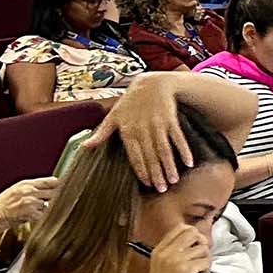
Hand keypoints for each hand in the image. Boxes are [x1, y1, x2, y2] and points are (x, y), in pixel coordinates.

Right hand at [0, 176, 58, 234]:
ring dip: (47, 209)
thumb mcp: (15, 190)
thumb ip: (32, 188)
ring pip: (49, 205)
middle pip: (54, 192)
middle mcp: (29, 191)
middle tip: (58, 202)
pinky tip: (35, 218)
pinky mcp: (30, 213)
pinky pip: (44, 215)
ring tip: (38, 212)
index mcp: (26, 184)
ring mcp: (30, 202)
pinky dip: (42, 218)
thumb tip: (50, 187)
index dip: (60, 185)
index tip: (66, 188)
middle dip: (57, 198)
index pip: (50, 181)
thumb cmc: (1, 205)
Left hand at [94, 76, 193, 190]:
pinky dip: (184, 150)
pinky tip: (189, 162)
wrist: (151, 83)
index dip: (142, 170)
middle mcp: (143, 129)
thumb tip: (84, 147)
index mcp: (128, 131)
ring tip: (174, 180)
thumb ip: (101, 134)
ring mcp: (158, 124)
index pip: (135, 155)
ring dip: (170, 165)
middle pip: (151, 155)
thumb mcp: (113, 116)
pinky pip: (178, 137)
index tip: (147, 184)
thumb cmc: (130, 102)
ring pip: (164, 149)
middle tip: (162, 189)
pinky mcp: (171, 120)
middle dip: (157, 173)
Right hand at [143, 223, 212, 272]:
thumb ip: (173, 252)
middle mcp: (165, 254)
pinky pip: (205, 261)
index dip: (193, 235)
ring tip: (199, 270)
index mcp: (158, 251)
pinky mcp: (186, 270)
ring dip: (206, 259)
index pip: (180, 228)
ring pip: (202, 248)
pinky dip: (207, 269)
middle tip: (201, 256)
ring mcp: (175, 261)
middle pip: (192, 232)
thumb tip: (195, 238)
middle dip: (202, 243)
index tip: (196, 245)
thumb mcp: (162, 267)